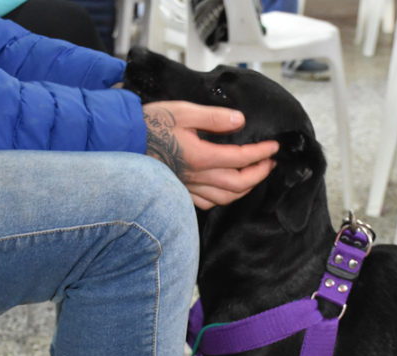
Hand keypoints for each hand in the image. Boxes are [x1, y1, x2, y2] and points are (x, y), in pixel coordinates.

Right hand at [143, 101, 278, 208]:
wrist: (122, 140)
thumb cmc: (150, 124)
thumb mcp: (183, 111)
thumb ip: (214, 117)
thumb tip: (239, 121)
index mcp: (201, 156)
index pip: (241, 158)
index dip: (261, 153)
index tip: (274, 147)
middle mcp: (197, 176)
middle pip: (238, 183)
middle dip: (259, 174)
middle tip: (270, 163)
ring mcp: (188, 186)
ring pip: (225, 197)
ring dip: (244, 189)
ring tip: (254, 176)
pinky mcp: (180, 190)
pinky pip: (207, 203)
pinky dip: (223, 199)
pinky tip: (227, 191)